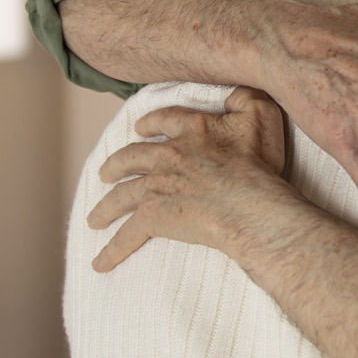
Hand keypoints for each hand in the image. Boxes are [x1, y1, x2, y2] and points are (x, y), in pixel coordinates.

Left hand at [87, 86, 290, 271]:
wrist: (248, 203)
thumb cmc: (258, 164)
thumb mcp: (262, 115)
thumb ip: (247, 97)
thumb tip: (231, 94)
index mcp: (193, 129)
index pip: (165, 120)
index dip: (150, 123)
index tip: (139, 128)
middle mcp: (168, 155)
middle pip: (132, 157)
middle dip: (115, 165)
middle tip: (104, 174)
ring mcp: (157, 186)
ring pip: (122, 195)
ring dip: (106, 207)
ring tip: (95, 219)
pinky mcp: (154, 216)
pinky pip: (127, 235)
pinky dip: (112, 249)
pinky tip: (100, 263)